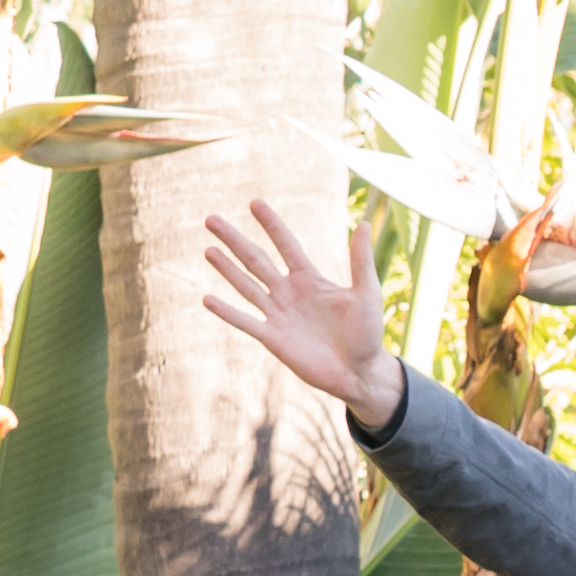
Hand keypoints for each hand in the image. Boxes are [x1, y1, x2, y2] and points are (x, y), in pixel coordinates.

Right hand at [201, 199, 400, 426]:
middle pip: (257, 260)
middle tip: (211, 219)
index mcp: (310, 279)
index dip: (272, 225)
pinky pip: (245, 322)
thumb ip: (361, 260)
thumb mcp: (367, 293)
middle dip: (235, 240)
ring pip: (246, 286)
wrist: (361, 373)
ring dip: (226, 269)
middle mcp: (289, 293)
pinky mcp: (273, 338)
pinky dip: (227, 312)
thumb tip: (364, 222)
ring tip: (208, 250)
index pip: (287, 245)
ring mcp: (279, 315)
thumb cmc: (368, 334)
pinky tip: (206, 299)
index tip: (255, 202)